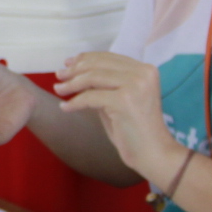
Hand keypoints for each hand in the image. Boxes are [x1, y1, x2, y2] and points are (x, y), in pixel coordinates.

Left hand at [51, 52, 183, 181]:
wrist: (153, 153)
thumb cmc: (134, 130)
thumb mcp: (119, 99)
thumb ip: (104, 84)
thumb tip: (76, 72)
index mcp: (145, 70)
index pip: (109, 57)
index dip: (86, 59)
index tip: (68, 64)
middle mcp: (143, 73)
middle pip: (99, 64)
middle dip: (75, 69)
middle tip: (59, 76)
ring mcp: (135, 85)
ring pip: (93, 77)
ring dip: (71, 84)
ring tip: (58, 89)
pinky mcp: (124, 101)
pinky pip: (90, 97)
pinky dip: (75, 102)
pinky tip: (65, 108)